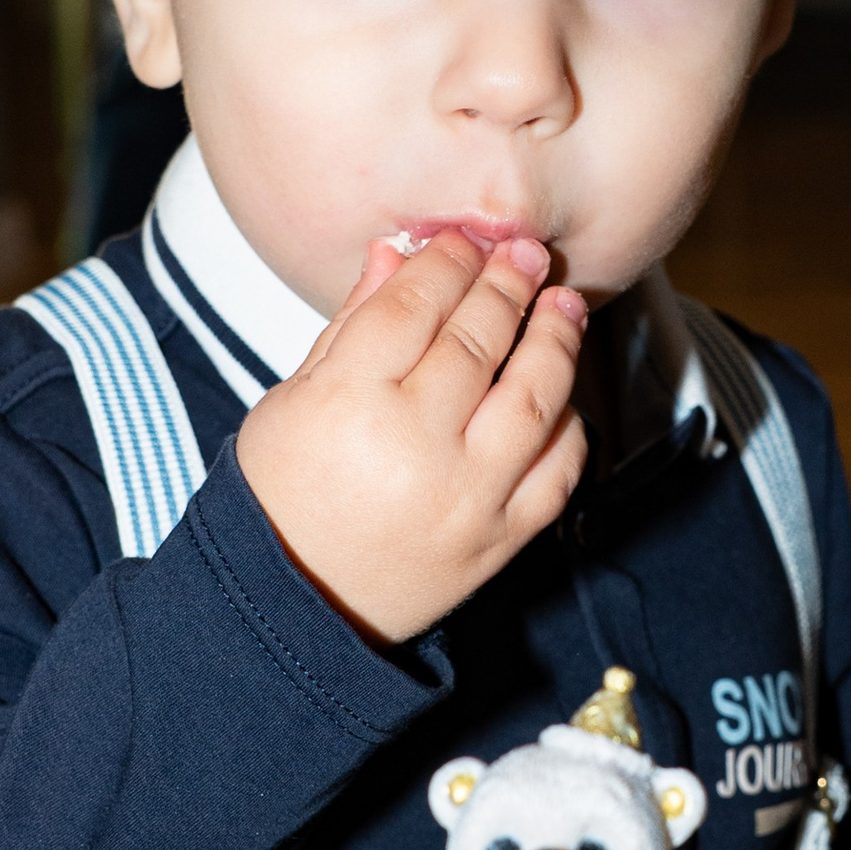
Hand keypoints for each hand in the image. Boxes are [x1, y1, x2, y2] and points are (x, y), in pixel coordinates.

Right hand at [235, 229, 588, 644]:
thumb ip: (351, 325)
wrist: (292, 608)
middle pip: (478, 340)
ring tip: (561, 304)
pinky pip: (558, 470)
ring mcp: (466, 497)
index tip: (463, 242)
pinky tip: (561, 394)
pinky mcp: (500, 539)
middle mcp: (413, 448)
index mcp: (347, 404)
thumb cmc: (282, 499)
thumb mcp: (292, 401)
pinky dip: (568, 424)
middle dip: (506, 284)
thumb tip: (397, 254)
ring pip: (534, 397)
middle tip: (522, 254)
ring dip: (556, 339)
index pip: (414, 306)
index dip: (447, 262)